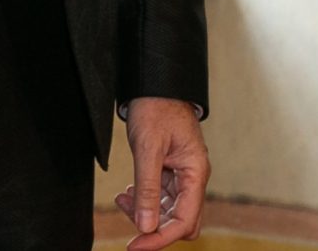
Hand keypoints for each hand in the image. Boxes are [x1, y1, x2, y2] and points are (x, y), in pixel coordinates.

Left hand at [115, 97, 208, 248]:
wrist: (155, 83)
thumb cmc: (156, 108)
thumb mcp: (148, 148)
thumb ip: (148, 189)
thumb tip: (146, 227)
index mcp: (196, 172)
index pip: (184, 221)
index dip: (159, 238)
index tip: (134, 246)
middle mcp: (193, 177)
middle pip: (181, 222)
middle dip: (155, 229)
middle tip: (129, 230)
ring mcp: (183, 175)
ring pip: (169, 211)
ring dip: (145, 212)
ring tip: (122, 200)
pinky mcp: (171, 171)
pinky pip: (161, 196)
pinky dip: (143, 199)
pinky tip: (127, 193)